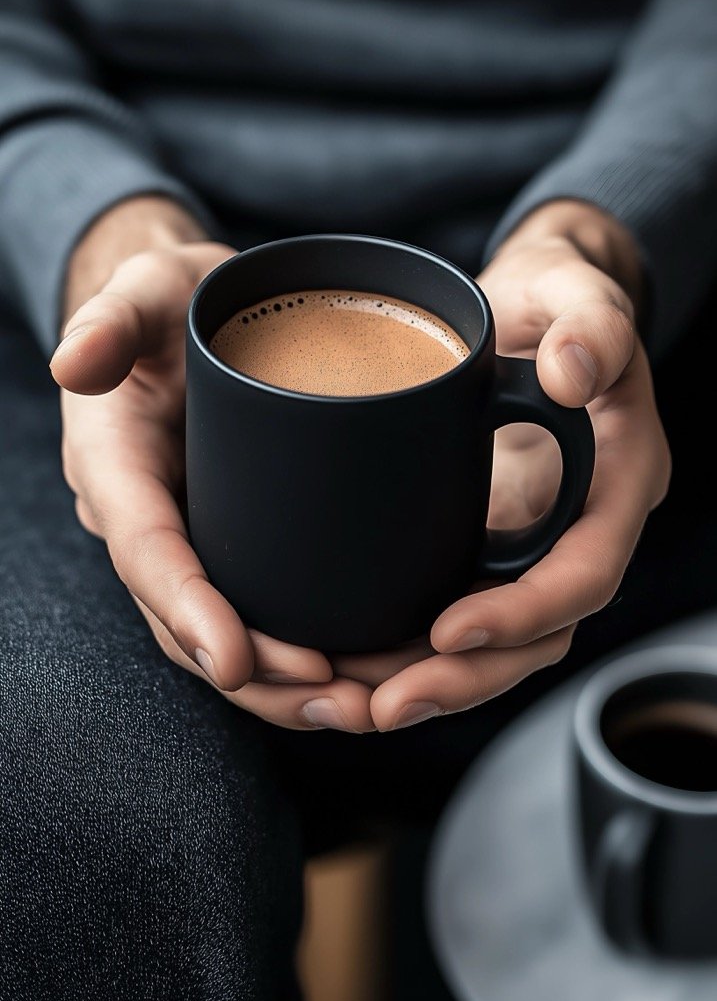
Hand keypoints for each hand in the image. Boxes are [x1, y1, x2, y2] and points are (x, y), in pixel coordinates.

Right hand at [51, 197, 373, 731]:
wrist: (197, 309)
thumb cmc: (171, 299)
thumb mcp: (141, 289)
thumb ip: (110, 319)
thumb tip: (74, 364)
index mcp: (116, 468)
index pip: (146, 551)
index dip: (186, 608)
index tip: (236, 658)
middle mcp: (150, 518)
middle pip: (190, 619)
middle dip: (258, 672)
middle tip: (339, 698)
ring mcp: (197, 533)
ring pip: (231, 630)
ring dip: (291, 683)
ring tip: (369, 707)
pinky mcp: (240, 535)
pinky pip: (265, 606)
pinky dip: (308, 650)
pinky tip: (370, 673)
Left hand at [334, 201, 670, 730]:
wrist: (530, 311)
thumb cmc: (556, 298)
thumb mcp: (576, 293)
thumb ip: (590, 324)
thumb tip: (572, 371)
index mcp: (614, 484)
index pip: (584, 574)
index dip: (525, 612)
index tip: (451, 628)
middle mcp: (574, 531)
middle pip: (534, 639)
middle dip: (463, 680)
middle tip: (382, 705)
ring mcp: (526, 547)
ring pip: (489, 647)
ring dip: (422, 684)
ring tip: (345, 707)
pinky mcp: (478, 546)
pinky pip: (447, 617)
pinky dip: (401, 651)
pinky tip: (341, 669)